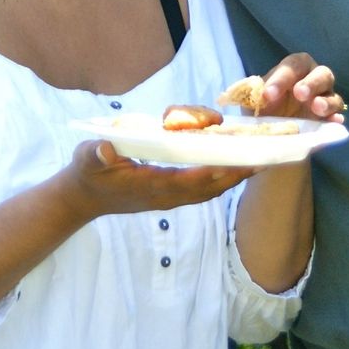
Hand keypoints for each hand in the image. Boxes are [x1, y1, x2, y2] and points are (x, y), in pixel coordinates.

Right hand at [60, 140, 254, 221]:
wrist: (84, 198)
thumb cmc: (87, 173)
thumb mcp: (87, 159)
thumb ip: (96, 154)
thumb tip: (105, 150)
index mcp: (150, 185)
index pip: (190, 179)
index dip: (215, 170)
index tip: (238, 158)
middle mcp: (165, 195)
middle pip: (209, 187)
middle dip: (236, 174)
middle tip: (264, 159)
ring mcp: (169, 198)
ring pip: (209, 190)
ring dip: (233, 177)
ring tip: (260, 162)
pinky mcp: (170, 195)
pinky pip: (202, 189)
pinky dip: (221, 178)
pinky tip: (234, 165)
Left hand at [256, 53, 346, 122]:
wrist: (270, 127)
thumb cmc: (264, 105)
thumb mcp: (253, 98)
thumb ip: (252, 93)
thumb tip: (251, 93)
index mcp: (295, 68)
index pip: (293, 66)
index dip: (282, 78)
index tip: (268, 95)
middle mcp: (314, 79)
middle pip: (321, 74)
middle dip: (311, 83)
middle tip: (299, 93)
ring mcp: (325, 99)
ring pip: (334, 96)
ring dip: (327, 102)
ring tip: (316, 108)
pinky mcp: (328, 119)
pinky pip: (337, 117)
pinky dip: (336, 119)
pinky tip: (334, 122)